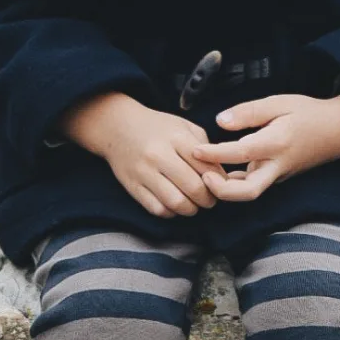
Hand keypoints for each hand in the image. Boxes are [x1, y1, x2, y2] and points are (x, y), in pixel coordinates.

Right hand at [58, 91, 223, 216]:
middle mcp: (159, 155)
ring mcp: (144, 172)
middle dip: (208, 199)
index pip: (207, 167)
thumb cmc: (157, 128)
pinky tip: (174, 205)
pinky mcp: (133, 187)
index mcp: (176, 137)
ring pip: (177, 203)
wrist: (116, 126)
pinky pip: (158, 209)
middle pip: (195, 188)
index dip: (219, 180)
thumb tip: (222, 176)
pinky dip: (171, 212)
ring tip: (193, 204)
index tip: (220, 184)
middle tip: (209, 199)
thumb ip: (205, 148)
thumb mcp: (183, 127)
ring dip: (191, 209)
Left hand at [191, 89, 339, 202]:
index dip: (215, 154)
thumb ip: (249, 112)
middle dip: (221, 191)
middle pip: (248, 192)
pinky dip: (233, 183)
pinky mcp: (275, 178)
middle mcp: (277, 165)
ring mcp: (277, 176)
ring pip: (248, 193)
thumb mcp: (279, 102)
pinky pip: (251, 186)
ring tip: (204, 173)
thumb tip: (220, 121)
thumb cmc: (309, 113)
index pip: (241, 153)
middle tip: (201, 177)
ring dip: (225, 190)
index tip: (195, 150)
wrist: (338, 131)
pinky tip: (218, 172)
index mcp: (277, 142)